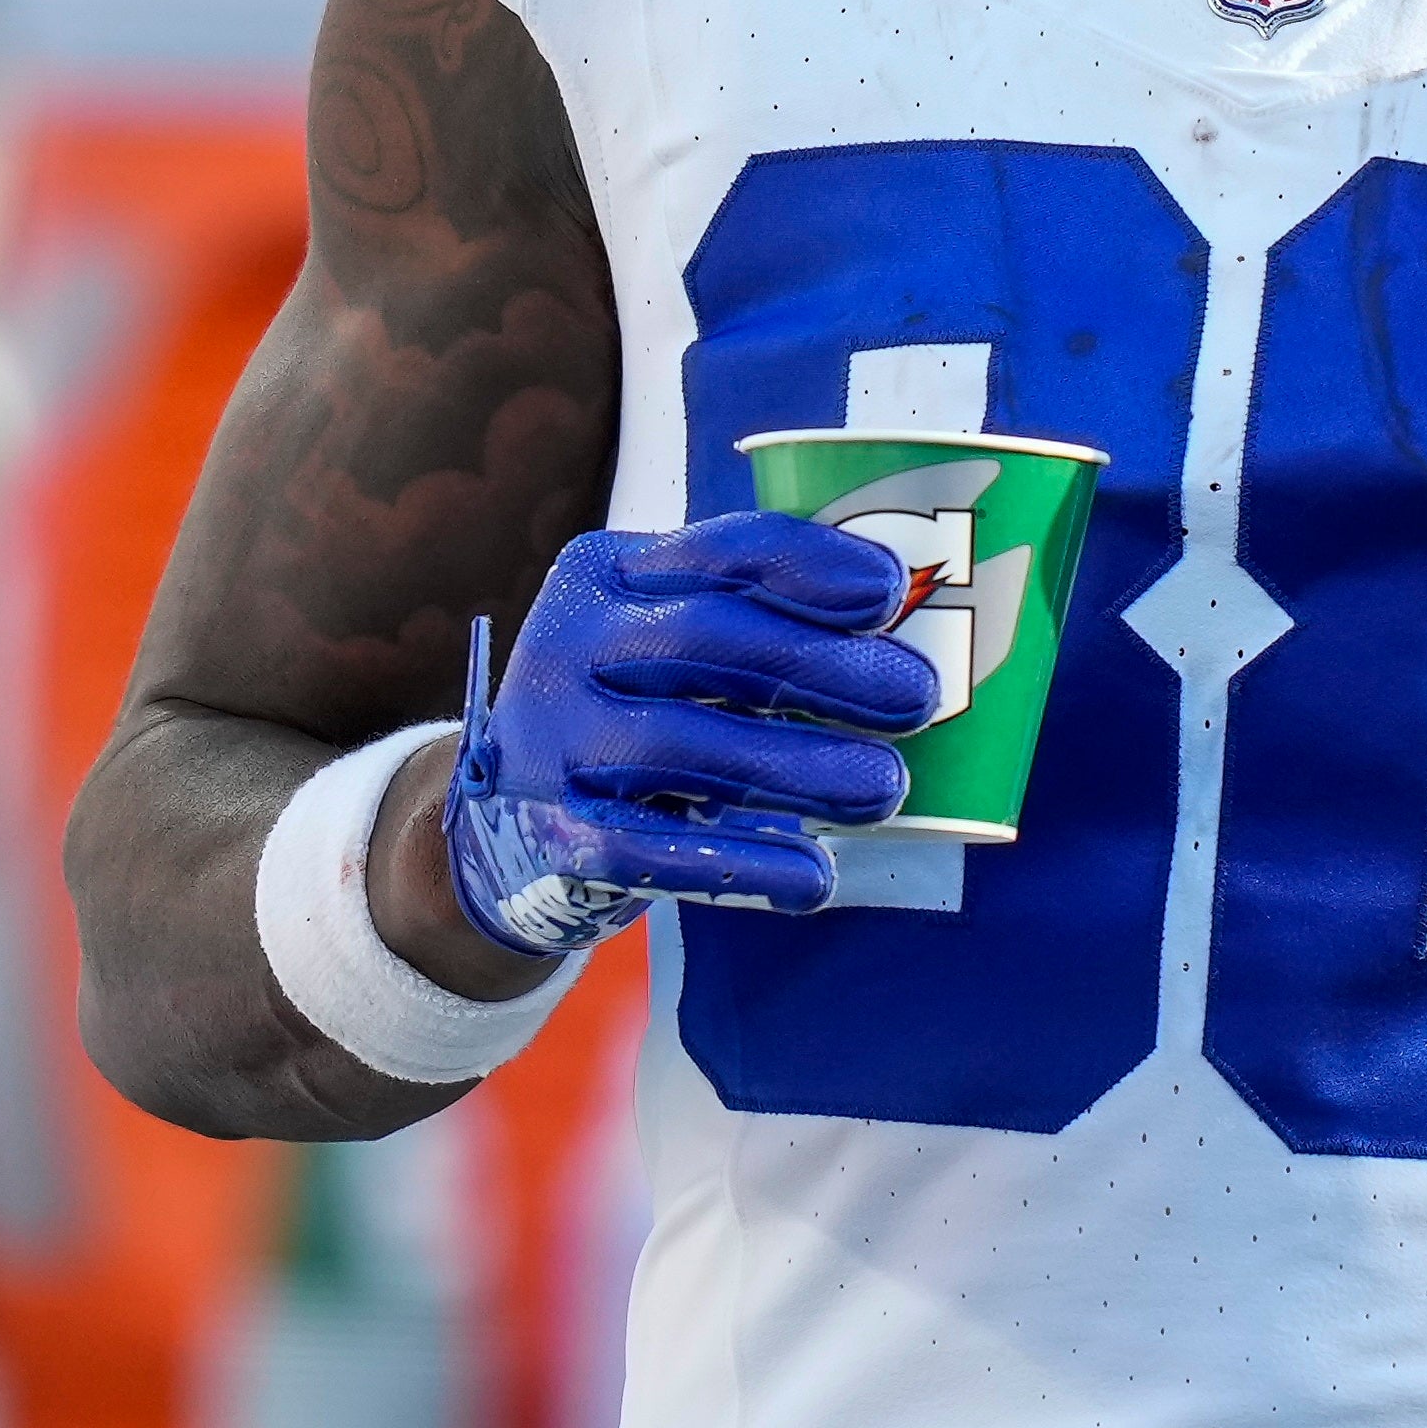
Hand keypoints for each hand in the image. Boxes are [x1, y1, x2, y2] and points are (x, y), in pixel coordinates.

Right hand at [441, 514, 937, 955]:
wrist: (509, 815)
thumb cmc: (634, 707)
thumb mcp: (668, 637)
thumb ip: (757, 621)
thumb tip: (906, 634)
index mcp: (608, 572)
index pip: (722, 550)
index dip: (814, 567)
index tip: (894, 593)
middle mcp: (567, 644)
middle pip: (708, 640)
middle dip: (823, 666)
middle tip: (916, 697)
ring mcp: (553, 741)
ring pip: (684, 744)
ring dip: (797, 766)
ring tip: (886, 788)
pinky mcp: (557, 831)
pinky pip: (653, 848)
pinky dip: (742, 863)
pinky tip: (813, 877)